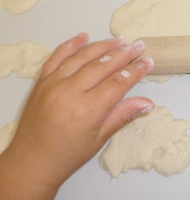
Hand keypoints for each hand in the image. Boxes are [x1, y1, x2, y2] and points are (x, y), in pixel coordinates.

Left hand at [2, 33, 153, 191]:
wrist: (31, 162)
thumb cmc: (67, 155)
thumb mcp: (100, 138)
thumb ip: (123, 115)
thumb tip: (147, 102)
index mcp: (87, 110)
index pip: (118, 83)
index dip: (135, 71)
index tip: (148, 62)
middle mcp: (69, 93)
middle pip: (102, 66)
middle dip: (123, 54)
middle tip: (138, 45)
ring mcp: (53, 85)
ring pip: (82, 57)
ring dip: (102, 46)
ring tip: (119, 40)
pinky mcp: (41, 82)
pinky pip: (57, 57)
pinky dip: (70, 45)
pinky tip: (84, 36)